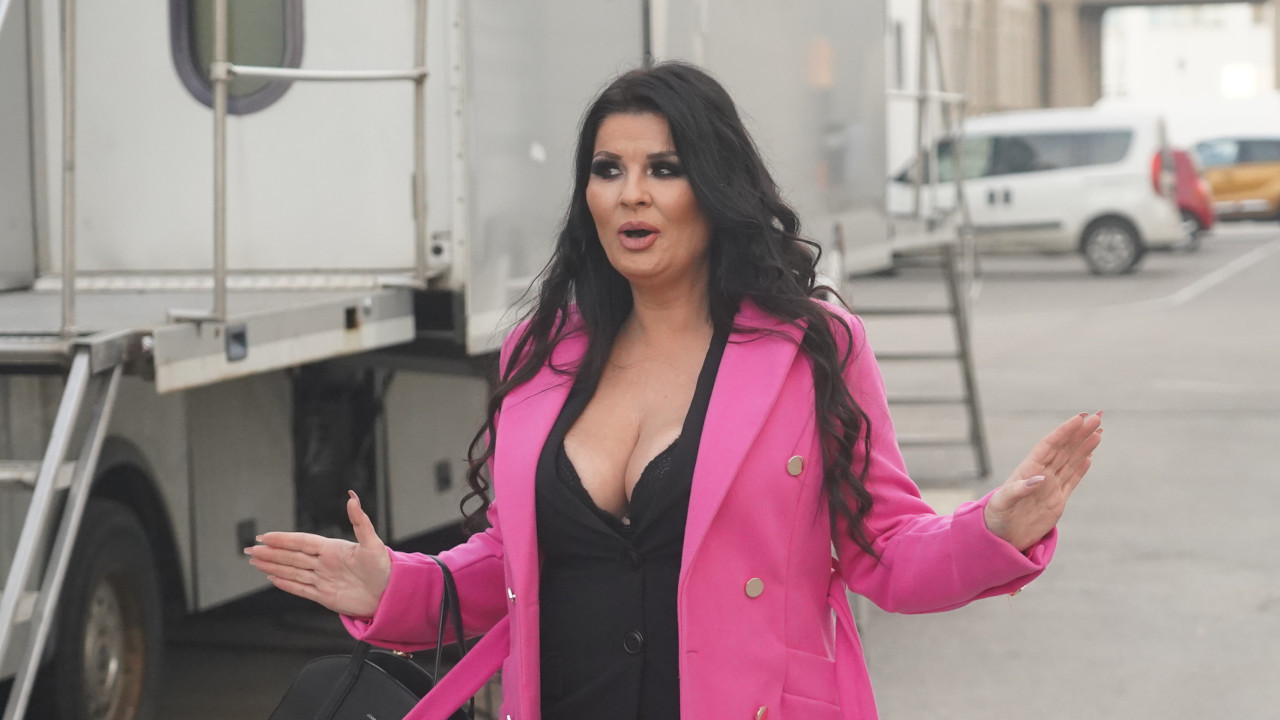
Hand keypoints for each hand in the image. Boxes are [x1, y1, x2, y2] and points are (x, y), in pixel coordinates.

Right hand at [244, 491, 391, 617]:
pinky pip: (300, 589)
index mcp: (333, 549)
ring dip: (273, 566)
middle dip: (270, 553)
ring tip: (255, 562)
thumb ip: (360, 521)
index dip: (283, 539)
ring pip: (292, 572)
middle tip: (249, 549)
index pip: (302, 542)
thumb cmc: (385, 567)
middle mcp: (325, 563)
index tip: (264, 536)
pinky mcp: (325, 597)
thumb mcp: (373, 543)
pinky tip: (272, 578)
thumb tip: (352, 498)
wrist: (391, 595)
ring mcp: (323, 580)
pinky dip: (286, 584)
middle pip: (292, 557)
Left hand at [984, 412, 1103, 551]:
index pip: (1049, 446)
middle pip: (1064, 449)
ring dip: (1084, 446)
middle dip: (1080, 432)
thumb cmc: (995, 518)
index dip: (1064, 432)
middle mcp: (1041, 475)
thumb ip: (1019, 490)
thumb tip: (1039, 478)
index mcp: (1027, 470)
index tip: (1080, 419)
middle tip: (1098, 417)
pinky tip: (1090, 456)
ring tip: (1099, 431)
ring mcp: (1050, 487)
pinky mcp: (1057, 501)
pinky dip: (1081, 468)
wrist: (1000, 538)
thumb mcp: (1002, 503)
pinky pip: (1072, 479)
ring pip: (1071, 461)